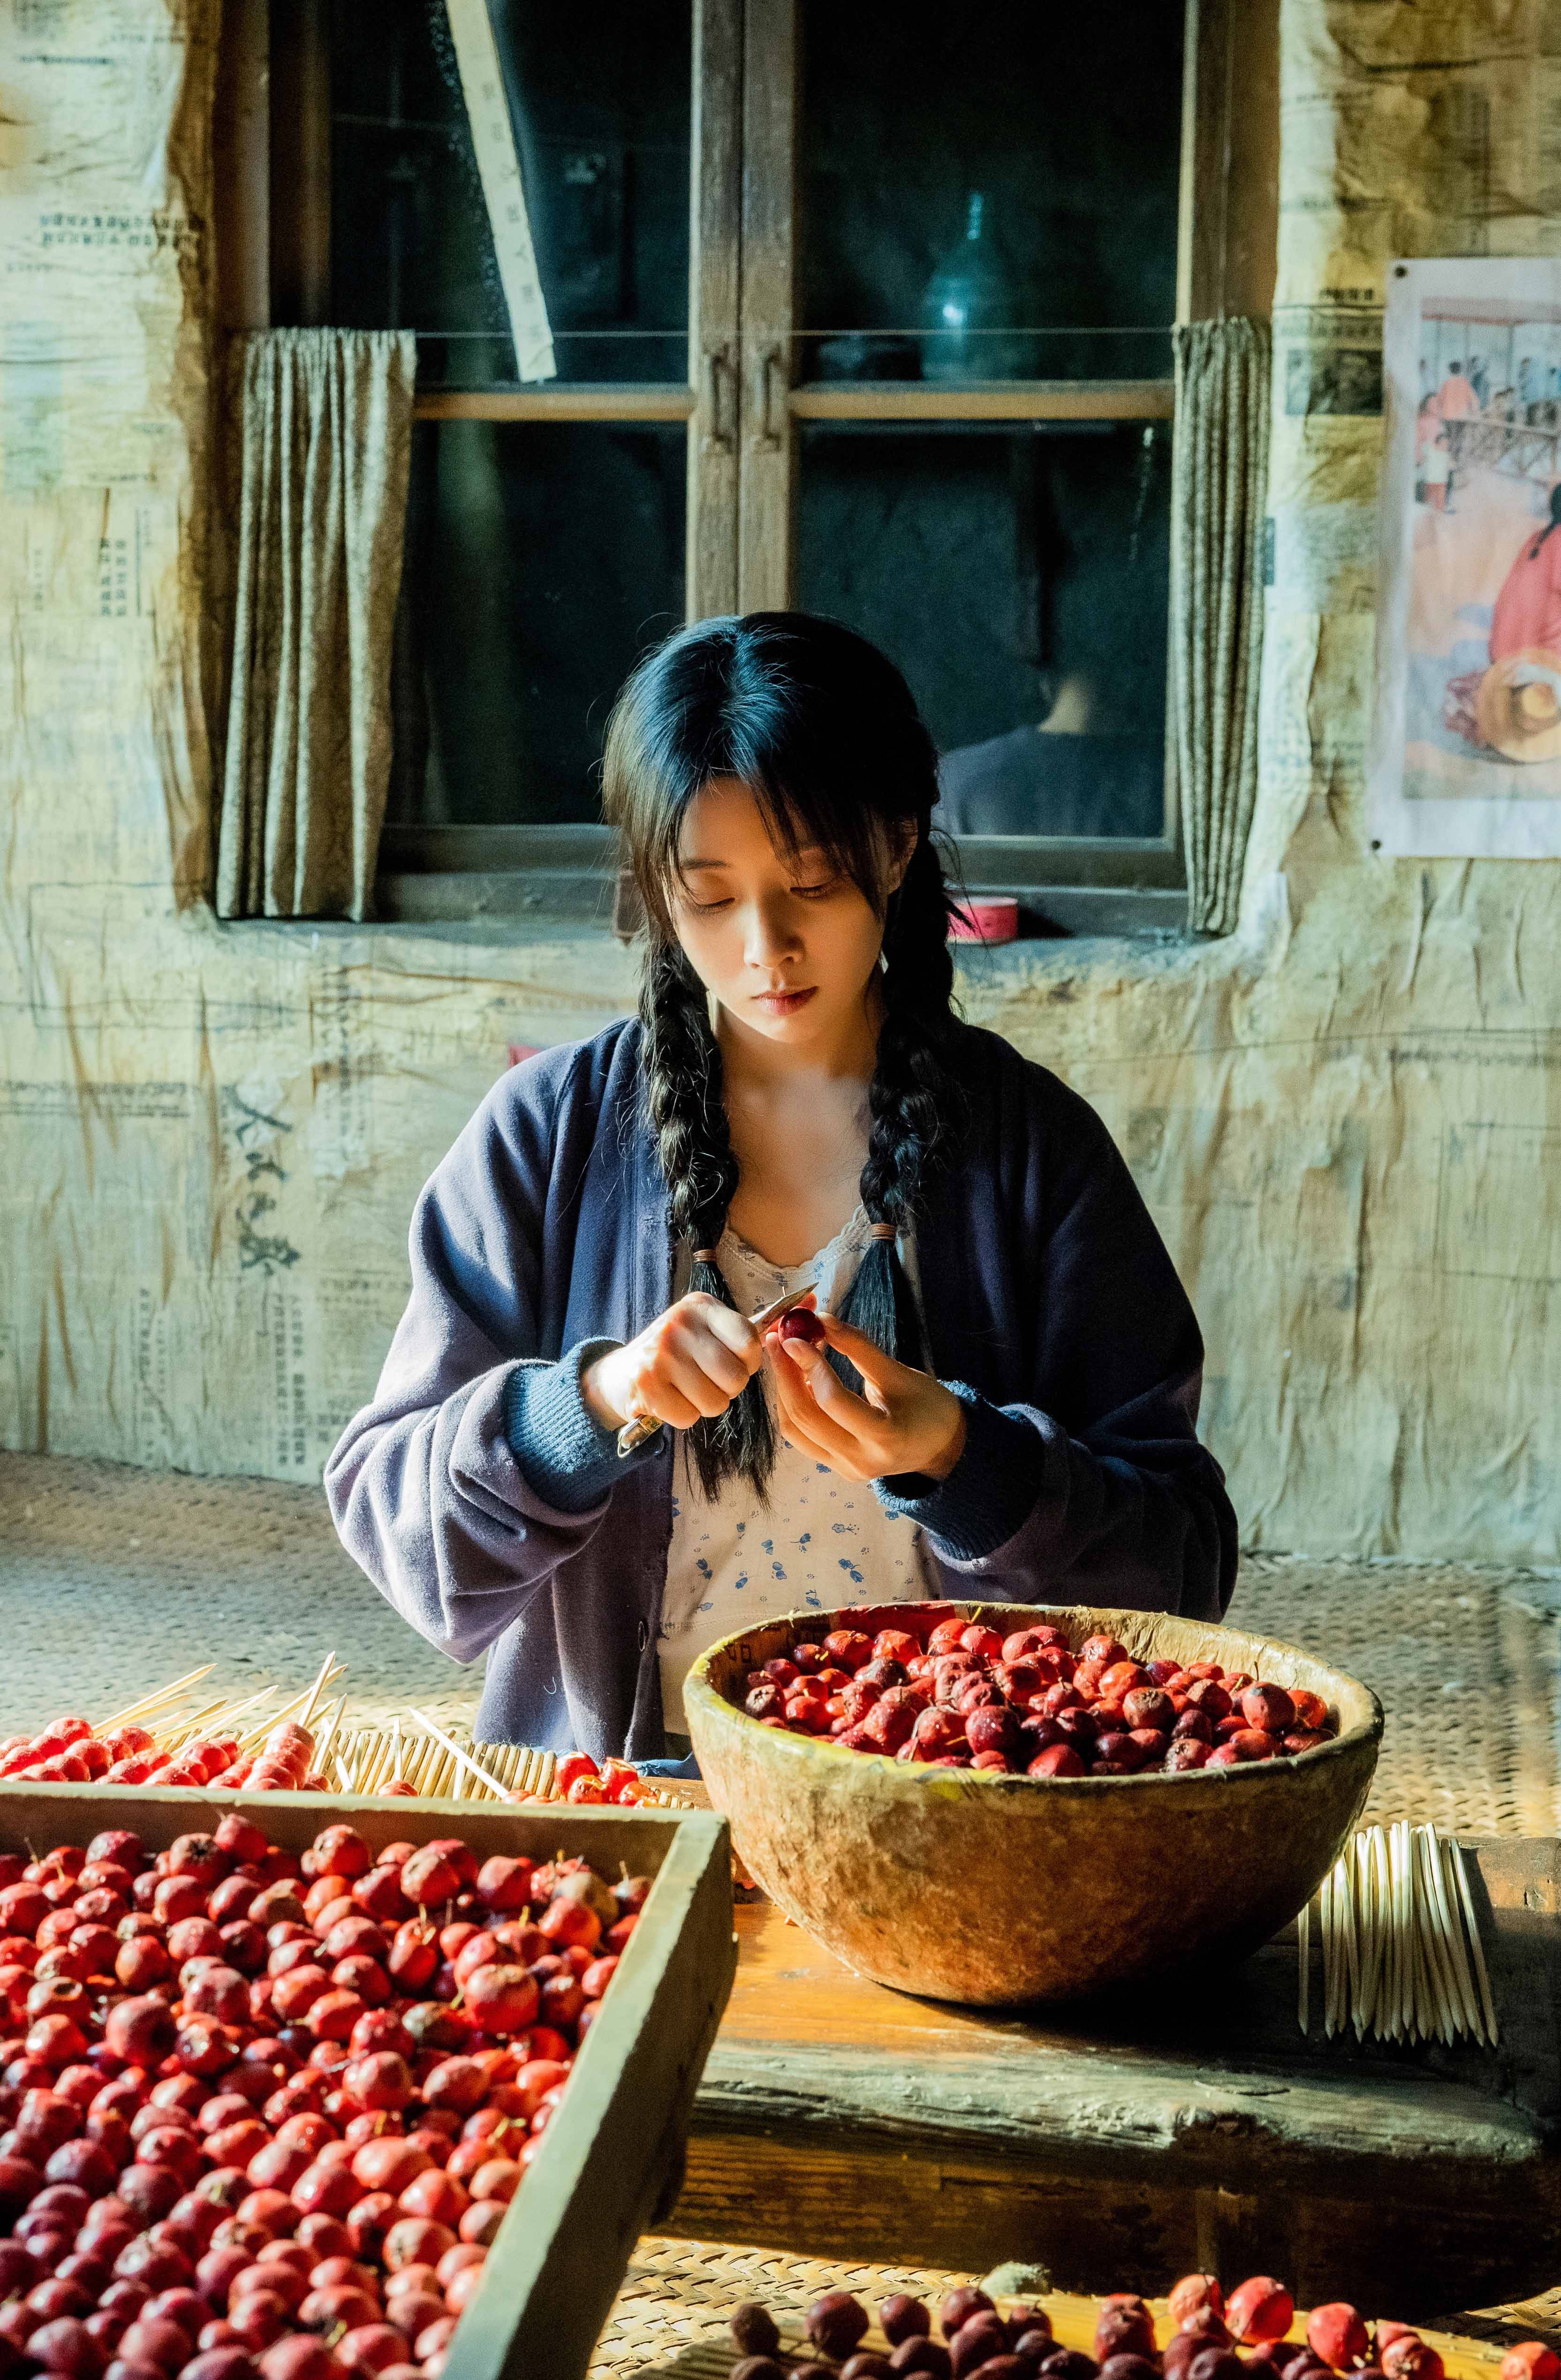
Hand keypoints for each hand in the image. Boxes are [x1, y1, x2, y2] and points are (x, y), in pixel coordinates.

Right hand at [581, 1293, 761, 1432]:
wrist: (619, 1372)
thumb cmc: (673, 1353)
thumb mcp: (702, 1329)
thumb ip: (734, 1335)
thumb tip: (776, 1343)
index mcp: (701, 1306)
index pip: (749, 1339)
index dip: (749, 1362)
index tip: (736, 1364)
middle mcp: (680, 1324)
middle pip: (735, 1377)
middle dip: (727, 1389)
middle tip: (708, 1382)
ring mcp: (660, 1353)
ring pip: (714, 1402)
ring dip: (705, 1405)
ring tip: (687, 1390)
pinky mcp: (645, 1384)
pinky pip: (688, 1417)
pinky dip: (683, 1416)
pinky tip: (670, 1400)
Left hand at [764, 1310, 965, 1482]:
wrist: (942, 1446)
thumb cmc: (929, 1406)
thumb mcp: (900, 1373)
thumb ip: (858, 1347)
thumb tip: (820, 1318)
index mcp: (886, 1437)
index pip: (833, 1401)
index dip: (810, 1365)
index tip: (795, 1335)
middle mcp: (861, 1461)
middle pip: (805, 1418)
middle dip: (785, 1374)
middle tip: (776, 1338)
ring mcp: (845, 1469)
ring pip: (795, 1429)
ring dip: (783, 1390)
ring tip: (782, 1355)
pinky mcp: (835, 1469)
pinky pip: (801, 1437)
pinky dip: (792, 1406)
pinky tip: (795, 1379)